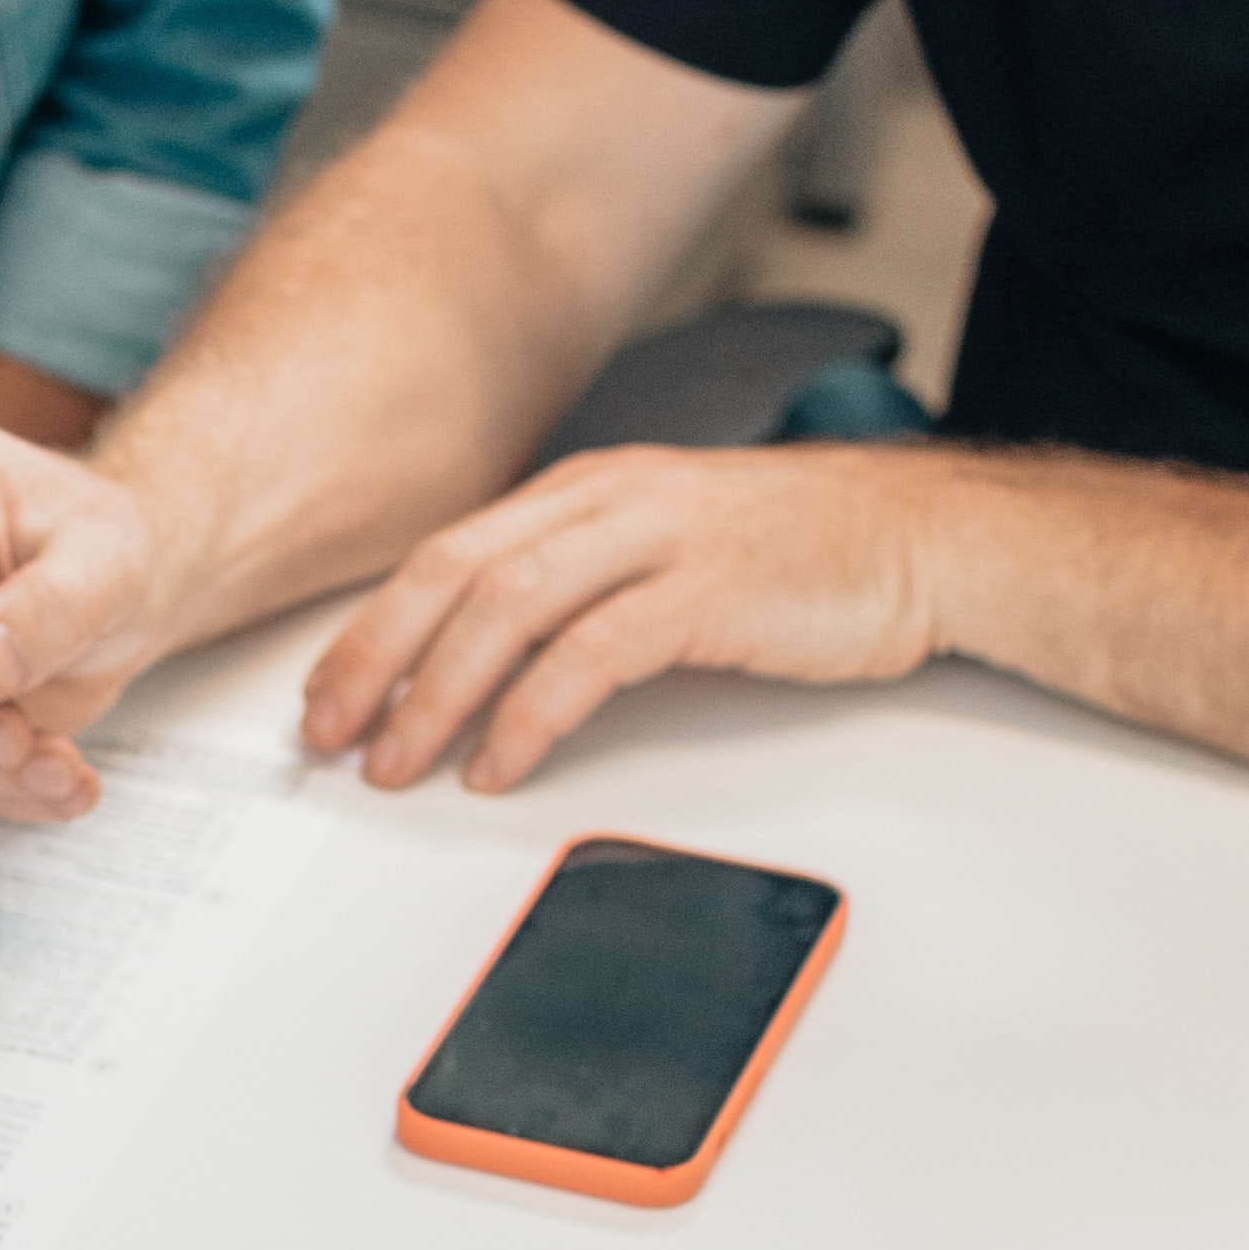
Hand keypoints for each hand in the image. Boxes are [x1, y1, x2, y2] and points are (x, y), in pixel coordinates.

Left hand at [302, 443, 956, 793]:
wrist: (922, 539)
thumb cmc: (802, 555)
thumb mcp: (663, 548)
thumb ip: (579, 584)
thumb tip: (486, 662)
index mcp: (588, 488)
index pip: (448, 552)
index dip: (373, 626)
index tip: (326, 693)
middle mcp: (610, 499)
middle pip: (456, 573)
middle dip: (377, 659)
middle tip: (330, 734)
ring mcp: (659, 538)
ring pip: (509, 608)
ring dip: (438, 694)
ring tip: (400, 760)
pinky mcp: (707, 590)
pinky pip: (592, 654)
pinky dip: (532, 715)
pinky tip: (501, 760)